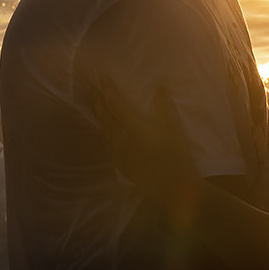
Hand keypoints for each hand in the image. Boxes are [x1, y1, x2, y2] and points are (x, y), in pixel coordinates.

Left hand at [91, 77, 198, 202]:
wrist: (174, 190)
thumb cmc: (176, 158)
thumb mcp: (175, 131)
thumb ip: (165, 109)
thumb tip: (159, 88)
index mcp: (136, 129)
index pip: (117, 106)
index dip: (108, 91)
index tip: (101, 78)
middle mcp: (124, 141)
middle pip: (107, 119)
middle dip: (99, 103)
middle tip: (91, 90)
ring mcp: (122, 156)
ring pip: (106, 134)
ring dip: (99, 119)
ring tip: (95, 108)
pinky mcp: (124, 167)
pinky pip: (108, 149)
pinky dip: (102, 138)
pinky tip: (100, 137)